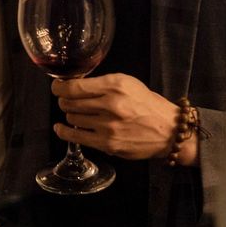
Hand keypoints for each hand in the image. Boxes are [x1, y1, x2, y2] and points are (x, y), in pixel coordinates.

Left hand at [52, 73, 198, 164]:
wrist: (168, 130)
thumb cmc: (147, 104)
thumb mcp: (127, 83)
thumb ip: (102, 83)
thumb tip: (74, 85)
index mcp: (115, 85)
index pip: (75, 86)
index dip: (59, 87)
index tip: (57, 87)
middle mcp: (110, 104)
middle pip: (70, 102)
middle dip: (65, 100)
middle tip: (67, 100)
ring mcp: (108, 126)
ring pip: (72, 117)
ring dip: (70, 114)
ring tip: (77, 113)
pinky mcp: (108, 143)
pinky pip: (76, 137)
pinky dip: (64, 132)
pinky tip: (60, 128)